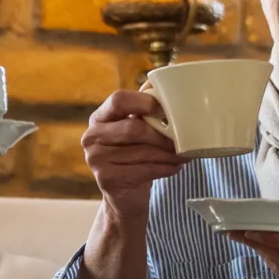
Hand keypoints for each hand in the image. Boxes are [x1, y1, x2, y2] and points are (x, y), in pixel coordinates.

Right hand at [81, 90, 184, 217]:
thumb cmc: (133, 155)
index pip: (118, 100)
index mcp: (100, 117)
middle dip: (162, 135)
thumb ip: (144, 109)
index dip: (143, 102)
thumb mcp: (135, 130)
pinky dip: (165, 168)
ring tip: (186, 154)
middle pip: (134, 129)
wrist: (123, 195)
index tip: (164, 109)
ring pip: (143, 152)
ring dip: (169, 154)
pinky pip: (144, 170)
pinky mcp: (106, 179)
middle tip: (184, 138)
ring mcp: (96, 159)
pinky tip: (176, 167)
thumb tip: (162, 84)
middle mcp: (92, 136)